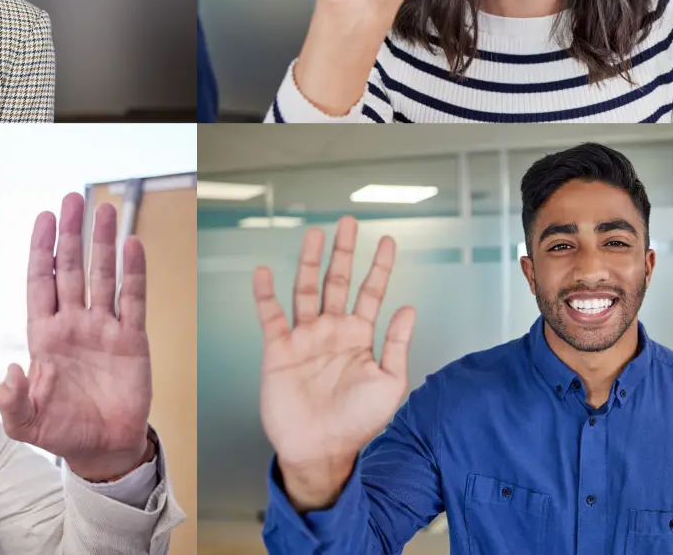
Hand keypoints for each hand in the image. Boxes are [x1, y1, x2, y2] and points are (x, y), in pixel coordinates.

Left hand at [0, 193, 153, 482]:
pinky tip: (133, 245)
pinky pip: (134, 298)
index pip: (41, 282)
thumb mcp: (25, 423)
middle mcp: (74, 324)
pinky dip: (134, 272)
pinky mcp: (132, 339)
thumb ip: (12, 400)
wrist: (104, 449)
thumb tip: (11, 369)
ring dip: (103, 244)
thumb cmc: (62, 432)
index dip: (42, 250)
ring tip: (104, 210)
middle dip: (71, 234)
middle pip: (72, 268)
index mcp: (45, 336)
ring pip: (104, 275)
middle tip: (73, 199)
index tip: (45, 218)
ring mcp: (104, 328)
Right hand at [253, 217, 414, 510]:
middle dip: (344, 252)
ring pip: (305, 289)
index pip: (371, 293)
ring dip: (309, 261)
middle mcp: (331, 331)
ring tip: (314, 234)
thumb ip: (397, 344)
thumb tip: (408, 309)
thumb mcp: (390, 384)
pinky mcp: (279, 349)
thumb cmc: (358, 424)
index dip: (380, 266)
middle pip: (337, 281)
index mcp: (359, 337)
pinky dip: (265, 293)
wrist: (321, 449)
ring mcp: (305, 338)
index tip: (386, 241)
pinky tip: (264, 272)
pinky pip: (271, 315)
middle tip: (348, 223)